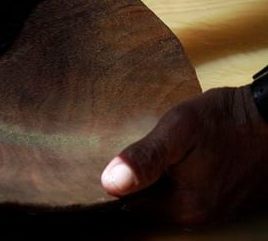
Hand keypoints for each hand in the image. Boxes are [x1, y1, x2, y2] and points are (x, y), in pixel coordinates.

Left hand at [101, 85, 267, 226]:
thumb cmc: (225, 120)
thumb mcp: (178, 129)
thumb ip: (145, 158)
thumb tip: (111, 183)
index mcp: (186, 208)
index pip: (133, 205)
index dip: (120, 181)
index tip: (116, 159)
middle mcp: (202, 217)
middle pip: (151, 203)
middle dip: (141, 179)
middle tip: (139, 150)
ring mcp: (217, 209)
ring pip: (170, 196)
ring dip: (160, 177)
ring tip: (159, 151)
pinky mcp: (226, 198)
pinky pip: (189, 191)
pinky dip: (180, 176)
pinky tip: (180, 156)